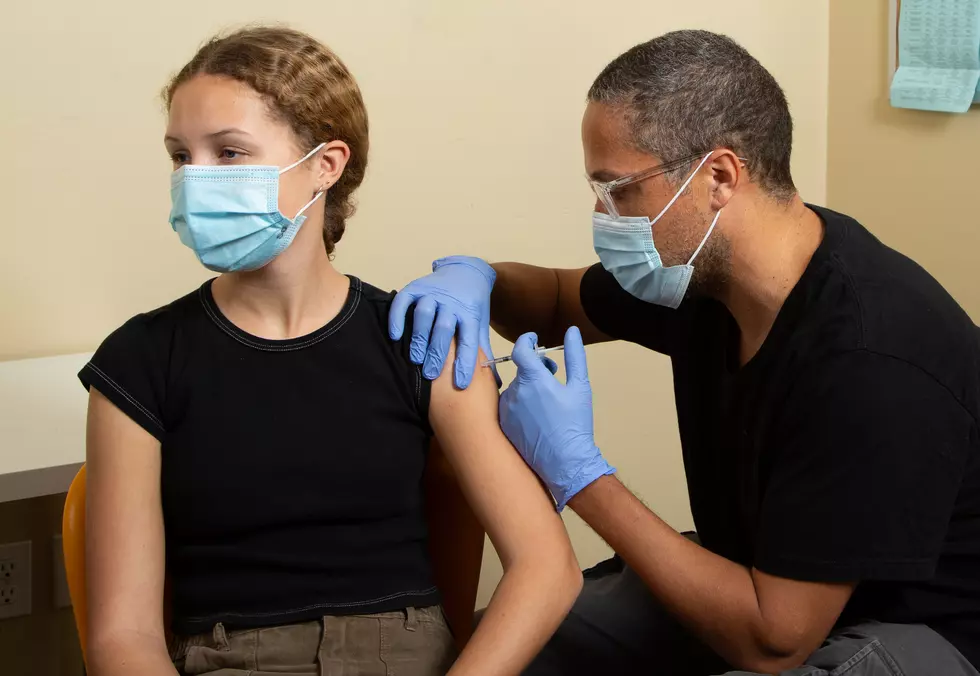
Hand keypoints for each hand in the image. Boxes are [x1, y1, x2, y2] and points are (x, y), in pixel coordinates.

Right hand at [389, 256, 496, 388]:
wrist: (467, 271)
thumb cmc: (471, 306)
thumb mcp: (479, 324)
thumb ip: (481, 350)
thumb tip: (494, 381)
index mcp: (470, 313)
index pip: (469, 340)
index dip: (465, 362)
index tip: (460, 384)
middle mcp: (452, 303)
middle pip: (444, 328)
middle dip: (438, 353)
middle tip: (431, 375)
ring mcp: (433, 293)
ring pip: (425, 314)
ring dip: (419, 337)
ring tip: (414, 359)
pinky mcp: (416, 287)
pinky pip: (404, 300)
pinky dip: (398, 317)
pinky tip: (395, 335)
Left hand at [498, 327, 615, 509]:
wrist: (565, 462)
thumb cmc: (575, 424)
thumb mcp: (580, 387)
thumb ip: (575, 356)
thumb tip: (571, 330)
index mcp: (532, 380)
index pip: (519, 349)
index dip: (526, 340)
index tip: (533, 339)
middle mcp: (514, 392)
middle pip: (522, 370)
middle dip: (536, 369)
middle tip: (554, 377)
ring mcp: (505, 410)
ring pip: (515, 388)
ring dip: (528, 388)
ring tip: (547, 402)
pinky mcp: (502, 425)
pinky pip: (508, 405)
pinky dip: (520, 404)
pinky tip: (536, 417)